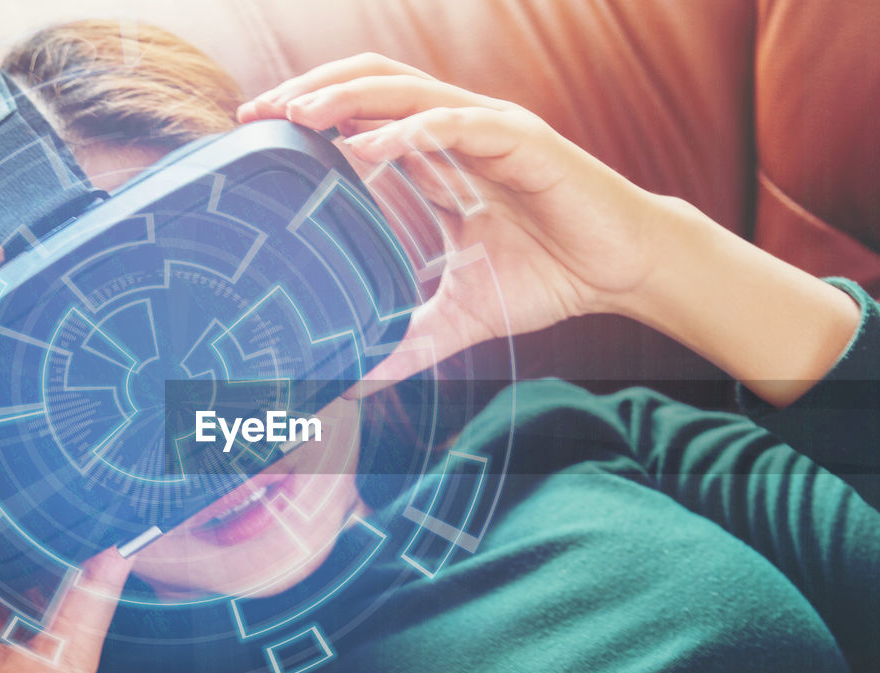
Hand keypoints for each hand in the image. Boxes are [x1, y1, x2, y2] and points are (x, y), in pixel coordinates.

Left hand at [239, 53, 663, 390]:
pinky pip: (455, 124)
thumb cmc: (549, 280)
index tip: (258, 131)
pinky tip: (366, 148)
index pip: (363, 117)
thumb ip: (410, 340)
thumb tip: (362, 381)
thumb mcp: (461, 315)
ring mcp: (489, 129)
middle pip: (371, 84)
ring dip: (346, 96)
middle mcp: (457, 131)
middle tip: (257, 113)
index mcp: (439, 157)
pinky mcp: (523, 141)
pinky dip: (408, 131)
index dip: (312, 114)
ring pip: (405, 90)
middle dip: (311, 89)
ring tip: (295, 113)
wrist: (622, 272)